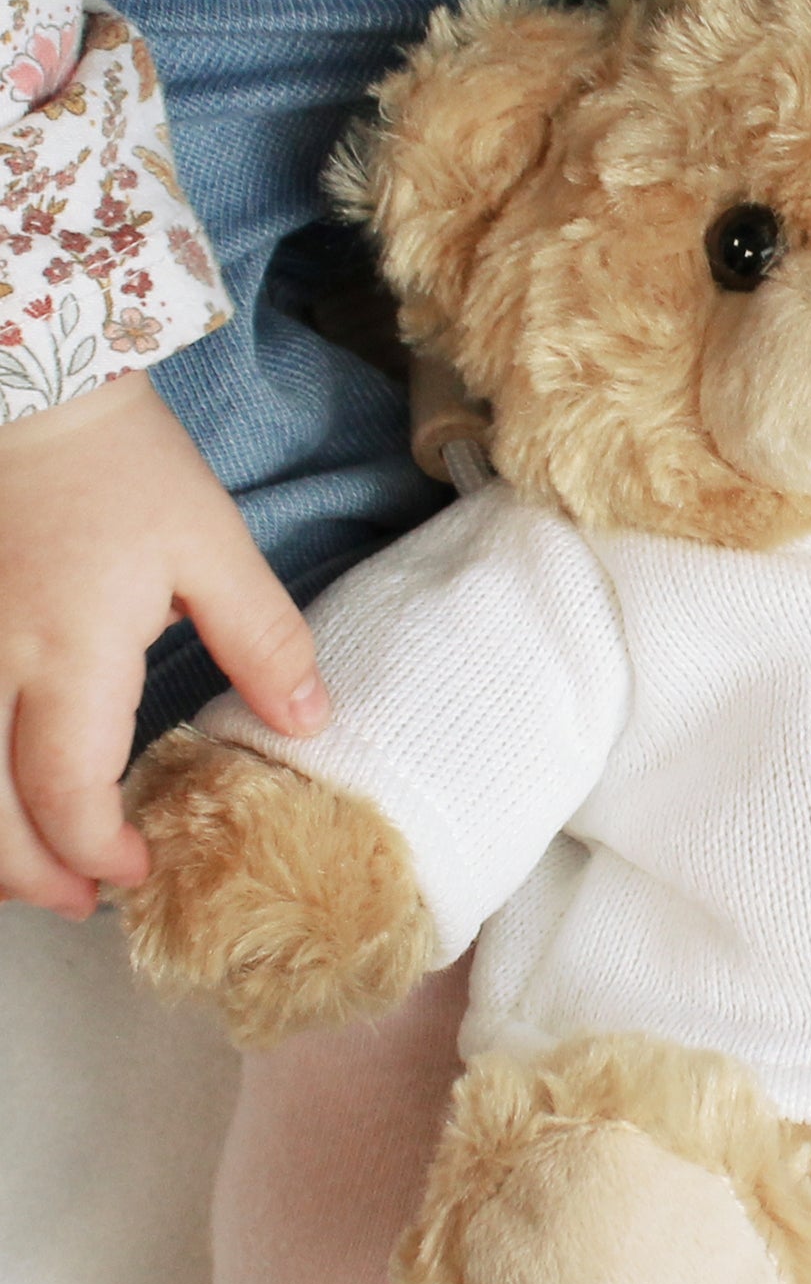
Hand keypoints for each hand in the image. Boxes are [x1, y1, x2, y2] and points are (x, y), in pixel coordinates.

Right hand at [0, 371, 329, 916]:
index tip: (139, 870)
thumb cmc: (116, 462)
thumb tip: (309, 721)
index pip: (67, 793)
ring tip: (32, 870)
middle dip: (30, 875)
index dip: (98, 850)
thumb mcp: (210, 545)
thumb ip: (263, 639)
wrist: (18, 383)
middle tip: (80, 899)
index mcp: (66, 656)